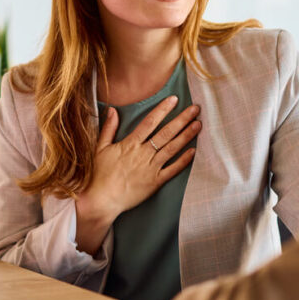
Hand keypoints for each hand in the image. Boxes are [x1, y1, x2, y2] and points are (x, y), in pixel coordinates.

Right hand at [74, 95, 200, 254]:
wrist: (102, 200)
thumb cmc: (99, 174)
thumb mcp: (100, 148)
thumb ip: (108, 128)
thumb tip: (113, 110)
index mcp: (130, 144)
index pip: (150, 122)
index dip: (163, 109)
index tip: (174, 99)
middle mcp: (143, 154)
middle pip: (166, 133)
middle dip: (182, 119)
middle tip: (195, 109)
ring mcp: (151, 168)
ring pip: (172, 149)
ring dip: (186, 136)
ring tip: (198, 125)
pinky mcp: (155, 182)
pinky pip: (172, 170)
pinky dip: (183, 161)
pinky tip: (193, 151)